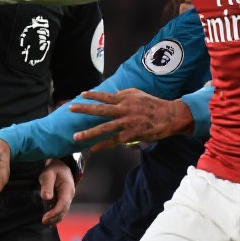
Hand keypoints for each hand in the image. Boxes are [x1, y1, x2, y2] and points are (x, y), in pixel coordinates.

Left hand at [38, 159, 75, 225]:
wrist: (61, 166)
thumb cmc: (53, 170)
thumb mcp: (48, 174)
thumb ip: (47, 185)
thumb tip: (46, 198)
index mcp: (67, 188)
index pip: (62, 204)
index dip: (54, 212)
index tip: (45, 218)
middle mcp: (70, 195)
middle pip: (64, 210)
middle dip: (54, 218)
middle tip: (43, 222)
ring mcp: (68, 198)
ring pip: (63, 212)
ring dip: (55, 219)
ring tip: (45, 223)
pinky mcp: (64, 200)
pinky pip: (61, 210)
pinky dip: (56, 216)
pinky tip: (49, 220)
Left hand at [68, 88, 193, 150]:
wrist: (169, 116)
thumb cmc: (153, 104)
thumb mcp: (138, 94)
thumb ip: (124, 93)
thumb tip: (113, 92)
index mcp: (124, 99)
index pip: (105, 96)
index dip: (92, 95)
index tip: (80, 95)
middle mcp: (123, 110)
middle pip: (100, 109)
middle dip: (84, 109)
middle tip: (70, 109)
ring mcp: (126, 123)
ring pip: (104, 128)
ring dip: (88, 132)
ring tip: (76, 136)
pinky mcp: (131, 135)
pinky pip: (113, 141)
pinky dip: (102, 145)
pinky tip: (92, 148)